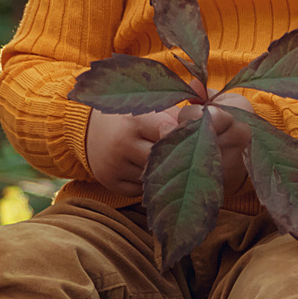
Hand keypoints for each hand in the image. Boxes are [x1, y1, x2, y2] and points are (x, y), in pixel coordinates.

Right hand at [85, 93, 261, 197]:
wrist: (87, 129)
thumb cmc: (128, 116)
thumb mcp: (148, 107)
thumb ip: (177, 114)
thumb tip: (210, 117)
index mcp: (134, 121)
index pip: (169, 135)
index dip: (184, 139)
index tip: (195, 142)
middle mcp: (122, 144)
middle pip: (162, 161)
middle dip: (177, 160)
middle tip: (191, 161)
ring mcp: (114, 166)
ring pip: (152, 178)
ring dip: (163, 174)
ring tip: (172, 166)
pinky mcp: (110, 182)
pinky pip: (139, 191)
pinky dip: (148, 185)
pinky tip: (150, 174)